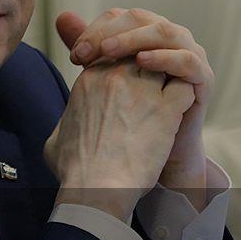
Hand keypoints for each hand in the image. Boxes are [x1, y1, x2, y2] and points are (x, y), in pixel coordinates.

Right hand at [58, 9, 213, 210]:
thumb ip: (63, 124)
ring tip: (169, 93)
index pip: (114, 52)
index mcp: (90, 79)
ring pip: (164, 65)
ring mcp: (142, 90)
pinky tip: (181, 109)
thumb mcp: (55, 138)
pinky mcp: (166, 109)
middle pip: (139, 52)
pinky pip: (184, 88)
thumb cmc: (74, 169)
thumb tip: (64, 128)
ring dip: (168, 75)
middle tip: (153, 82)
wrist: (95, 187)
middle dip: (147, 63)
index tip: (129, 81)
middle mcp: (115, 76)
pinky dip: (185, 95)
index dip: (124, 63)